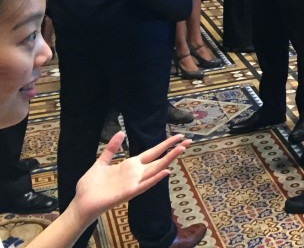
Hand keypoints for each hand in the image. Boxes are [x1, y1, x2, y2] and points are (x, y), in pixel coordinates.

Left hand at [69, 132, 188, 222]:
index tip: (178, 136)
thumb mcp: (101, 162)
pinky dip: (156, 178)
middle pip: (159, 159)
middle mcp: (136, 173)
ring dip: (169, 160)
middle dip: (174, 150)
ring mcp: (134, 182)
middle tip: (188, 141)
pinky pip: (145, 185)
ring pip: (156, 169)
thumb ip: (112, 148)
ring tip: (181, 150)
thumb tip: (121, 132)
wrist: (82, 202)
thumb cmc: (91, 185)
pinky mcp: (129, 192)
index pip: (152, 152)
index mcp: (131, 165)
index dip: (165, 144)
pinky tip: (166, 171)